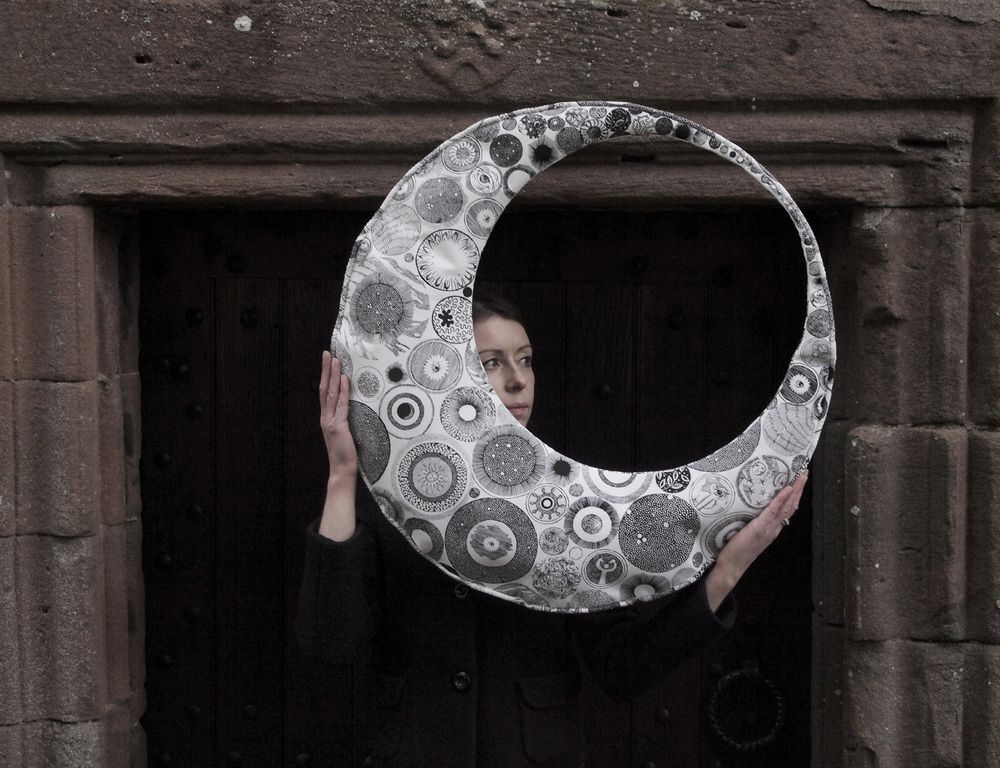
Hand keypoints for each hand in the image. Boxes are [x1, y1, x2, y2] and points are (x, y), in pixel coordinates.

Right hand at [319, 351, 358, 476]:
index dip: (326, 376)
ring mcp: (330, 421)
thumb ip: (346, 418)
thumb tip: (355, 406)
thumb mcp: (346, 432)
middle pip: (324, 388)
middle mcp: (325, 417)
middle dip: (326, 370)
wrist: (342, 470)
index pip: (325, 392)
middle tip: (327, 353)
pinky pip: (341, 405)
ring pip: (330, 393)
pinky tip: (345, 379)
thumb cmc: (347, 453)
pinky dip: (343, 391)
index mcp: (326, 418)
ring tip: (335, 360)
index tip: (328, 362)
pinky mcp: (338, 426)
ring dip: (333, 375)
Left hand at [704, 469, 807, 611]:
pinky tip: (788, 489)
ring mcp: (769, 528)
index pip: (787, 510)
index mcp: (772, 529)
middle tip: (805, 472)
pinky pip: (773, 511)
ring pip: (786, 506)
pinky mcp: (760, 528)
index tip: (799, 481)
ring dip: (795, 490)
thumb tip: (752, 506)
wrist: (732, 566)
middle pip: (791, 506)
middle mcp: (774, 528)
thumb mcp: (749, 534)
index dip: (795, 495)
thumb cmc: (737, 550)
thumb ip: (755, 523)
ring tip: (801, 476)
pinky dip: (781, 499)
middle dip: (799, 489)